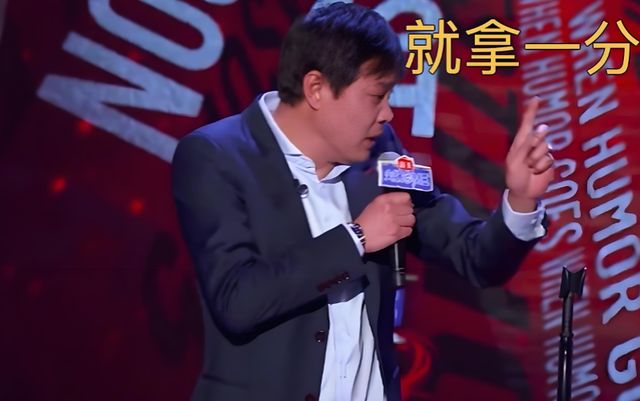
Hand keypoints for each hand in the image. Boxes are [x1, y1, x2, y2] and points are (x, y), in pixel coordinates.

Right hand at [354, 192, 415, 252]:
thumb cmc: (365, 222)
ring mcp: (394, 221)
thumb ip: (388, 201)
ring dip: (407, 223)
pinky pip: (409, 230)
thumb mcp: (374, 205)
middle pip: (410, 209)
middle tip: (401, 217)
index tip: (405, 206)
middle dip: (407, 213)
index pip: (406, 197)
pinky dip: (405, 231)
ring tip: (400, 225)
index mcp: (384, 200)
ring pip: (411, 219)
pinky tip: (399, 231)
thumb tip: (402, 204)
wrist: (358, 236)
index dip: (407, 203)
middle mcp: (390, 208)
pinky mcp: (396, 233)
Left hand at [505, 97, 554, 211]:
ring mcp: (541, 152)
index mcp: (520, 142)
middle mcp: (532, 144)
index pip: (527, 123)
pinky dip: (541, 166)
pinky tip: (536, 172)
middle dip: (533, 146)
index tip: (536, 99)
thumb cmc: (514, 176)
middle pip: (539, 135)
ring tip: (529, 168)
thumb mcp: (515, 160)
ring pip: (545, 147)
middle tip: (526, 160)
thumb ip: (527, 144)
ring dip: (536, 159)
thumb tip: (542, 128)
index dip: (532, 111)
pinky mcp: (549, 161)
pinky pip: (549, 158)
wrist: (523, 192)